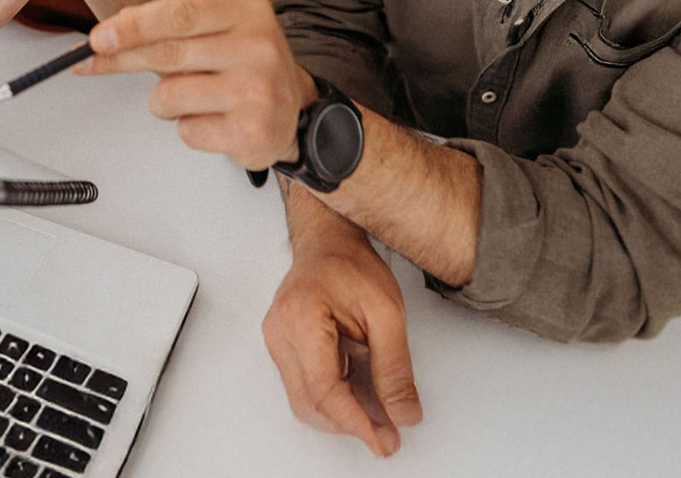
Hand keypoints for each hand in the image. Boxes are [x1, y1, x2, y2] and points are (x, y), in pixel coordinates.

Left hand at [77, 0, 317, 169]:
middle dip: (121, 59)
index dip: (134, 25)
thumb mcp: (217, 28)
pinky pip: (187, 131)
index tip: (99, 37)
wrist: (294, 109)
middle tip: (92, 62)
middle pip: (169, 52)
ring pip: (170, 96)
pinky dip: (188, 127)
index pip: (180, 13)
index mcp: (247, 9)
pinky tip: (213, 119)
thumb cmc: (245, 64)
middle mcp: (258, 45)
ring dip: (164, 102)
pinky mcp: (251, 130)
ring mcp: (258, 89)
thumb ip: (170, 26)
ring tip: (191, 98)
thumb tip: (111, 32)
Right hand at [263, 222, 422, 456]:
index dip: (354, 421)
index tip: (381, 439)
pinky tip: (359, 397)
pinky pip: (304, 386)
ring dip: (341, 415)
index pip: (323, 389)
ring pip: (304, 400)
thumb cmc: (352, 265)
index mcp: (301, 318)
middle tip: (386, 435)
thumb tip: (403, 413)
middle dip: (349, 425)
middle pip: (309, 402)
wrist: (330, 241)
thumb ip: (395, 368)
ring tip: (377, 418)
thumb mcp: (387, 314)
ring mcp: (276, 340)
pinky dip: (332, 398)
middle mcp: (279, 331)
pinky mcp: (283, 346)